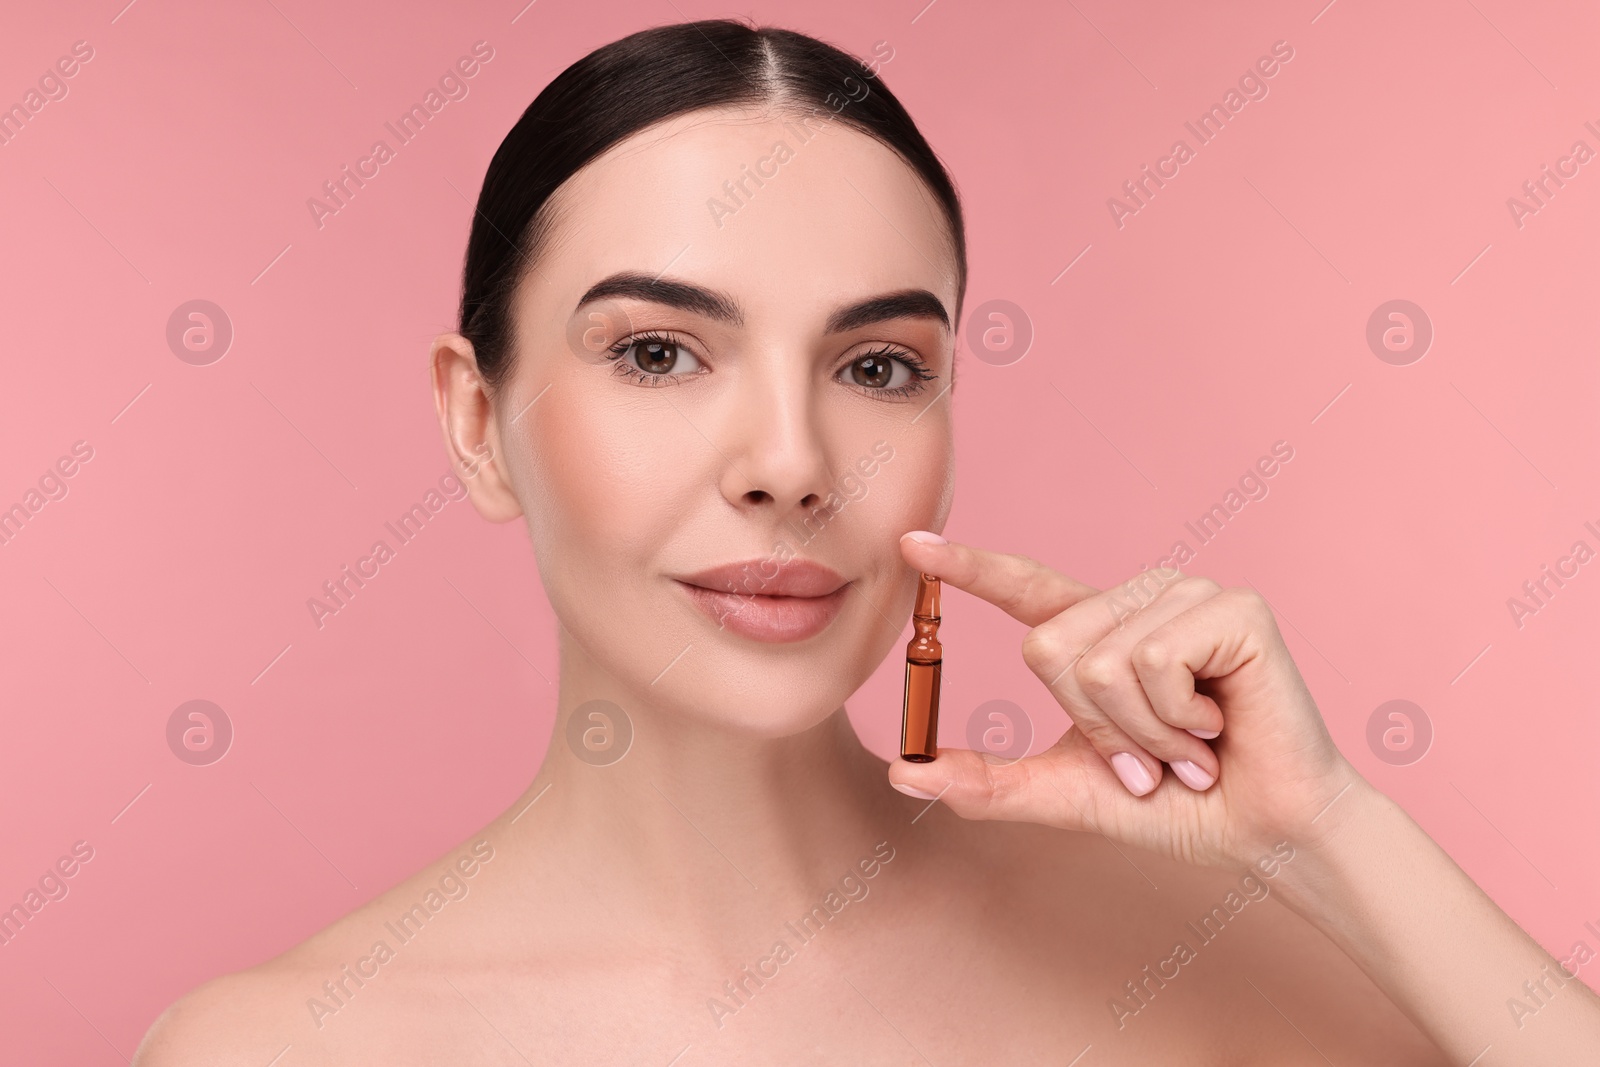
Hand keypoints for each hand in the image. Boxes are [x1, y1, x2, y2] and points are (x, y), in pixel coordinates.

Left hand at [888, 533, 1364, 868]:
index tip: (911, 544)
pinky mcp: (1233, 609)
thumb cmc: (1173, 806)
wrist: (1261, 833)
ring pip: (1101, 661)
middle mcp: (1140, 599)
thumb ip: (986, 782)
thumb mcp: (1064, 791)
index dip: (969, 567)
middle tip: (1152, 756)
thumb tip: (901, 773)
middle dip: (1095, 727)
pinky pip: (1155, 660)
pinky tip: (1218, 727)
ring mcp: (1188, 596)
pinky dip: (1177, 717)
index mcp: (1099, 631)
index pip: (1024, 589)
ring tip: (1190, 745)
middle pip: (1050, 648)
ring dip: (1142, 732)